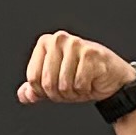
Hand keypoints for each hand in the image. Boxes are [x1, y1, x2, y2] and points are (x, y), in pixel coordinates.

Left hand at [17, 31, 135, 106]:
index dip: (43, 92)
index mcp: (46, 42)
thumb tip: (24, 95)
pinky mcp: (91, 54)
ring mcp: (76, 45)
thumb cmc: (83, 77)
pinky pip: (79, 85)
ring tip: (80, 84)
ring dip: (73, 93)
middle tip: (70, 88)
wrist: (111, 78)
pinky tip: (91, 81)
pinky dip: (85, 90)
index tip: (55, 87)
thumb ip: (35, 89)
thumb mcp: (55, 83)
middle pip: (47, 83)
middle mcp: (59, 39)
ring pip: (63, 85)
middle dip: (58, 94)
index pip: (33, 78)